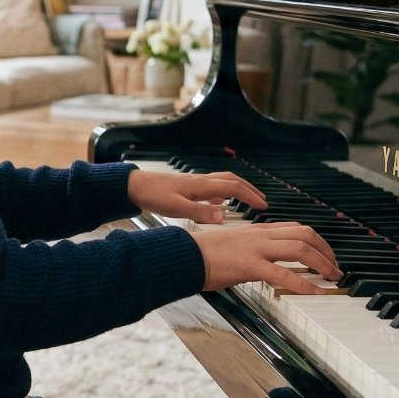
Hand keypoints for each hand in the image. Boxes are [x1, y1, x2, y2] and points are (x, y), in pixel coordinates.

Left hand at [128, 170, 266, 224]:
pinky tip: (219, 203)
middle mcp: (201, 181)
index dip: (250, 196)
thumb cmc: (153, 195)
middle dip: (250, 190)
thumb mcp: (177, 208)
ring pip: (223, 181)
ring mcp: (194, 183)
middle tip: (262, 201)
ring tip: (247, 200)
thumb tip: (224, 217)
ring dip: (238, 189)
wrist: (135, 186)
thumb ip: (200, 213)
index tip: (263, 205)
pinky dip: (222, 192)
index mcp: (201, 186)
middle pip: (232, 180)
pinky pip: (211, 186)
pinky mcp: (187, 187)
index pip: (233, 188)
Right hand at [191, 222, 343, 292]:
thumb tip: (264, 262)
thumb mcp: (232, 245)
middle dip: (326, 250)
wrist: (184, 255)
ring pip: (300, 249)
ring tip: (332, 277)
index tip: (325, 253)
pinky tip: (316, 292)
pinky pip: (284, 274)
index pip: (295, 228)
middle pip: (305, 234)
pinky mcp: (250, 265)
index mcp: (256, 230)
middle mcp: (260, 235)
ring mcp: (257, 248)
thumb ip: (251, 250)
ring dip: (322, 263)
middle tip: (335, 267)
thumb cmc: (202, 254)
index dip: (316, 240)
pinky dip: (304, 284)